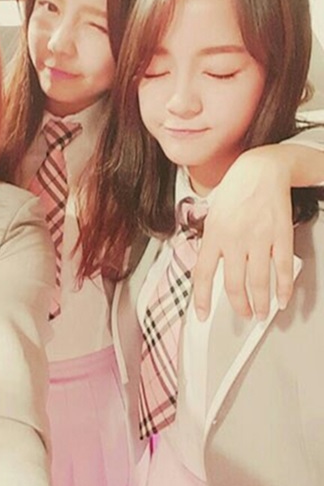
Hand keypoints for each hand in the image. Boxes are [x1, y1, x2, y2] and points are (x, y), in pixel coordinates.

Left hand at [193, 146, 293, 321]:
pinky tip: (282, 299)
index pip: (203, 274)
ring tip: (261, 314)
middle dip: (239, 306)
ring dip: (260, 304)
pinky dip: (284, 288)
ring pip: (259, 281)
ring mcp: (259, 238)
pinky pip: (283, 268)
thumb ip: (211, 243)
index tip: (202, 315)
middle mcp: (234, 239)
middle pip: (234, 284)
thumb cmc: (235, 192)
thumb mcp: (213, 216)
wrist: (260, 170)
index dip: (201, 299)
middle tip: (244, 315)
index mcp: (213, 235)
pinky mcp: (280, 236)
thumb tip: (208, 271)